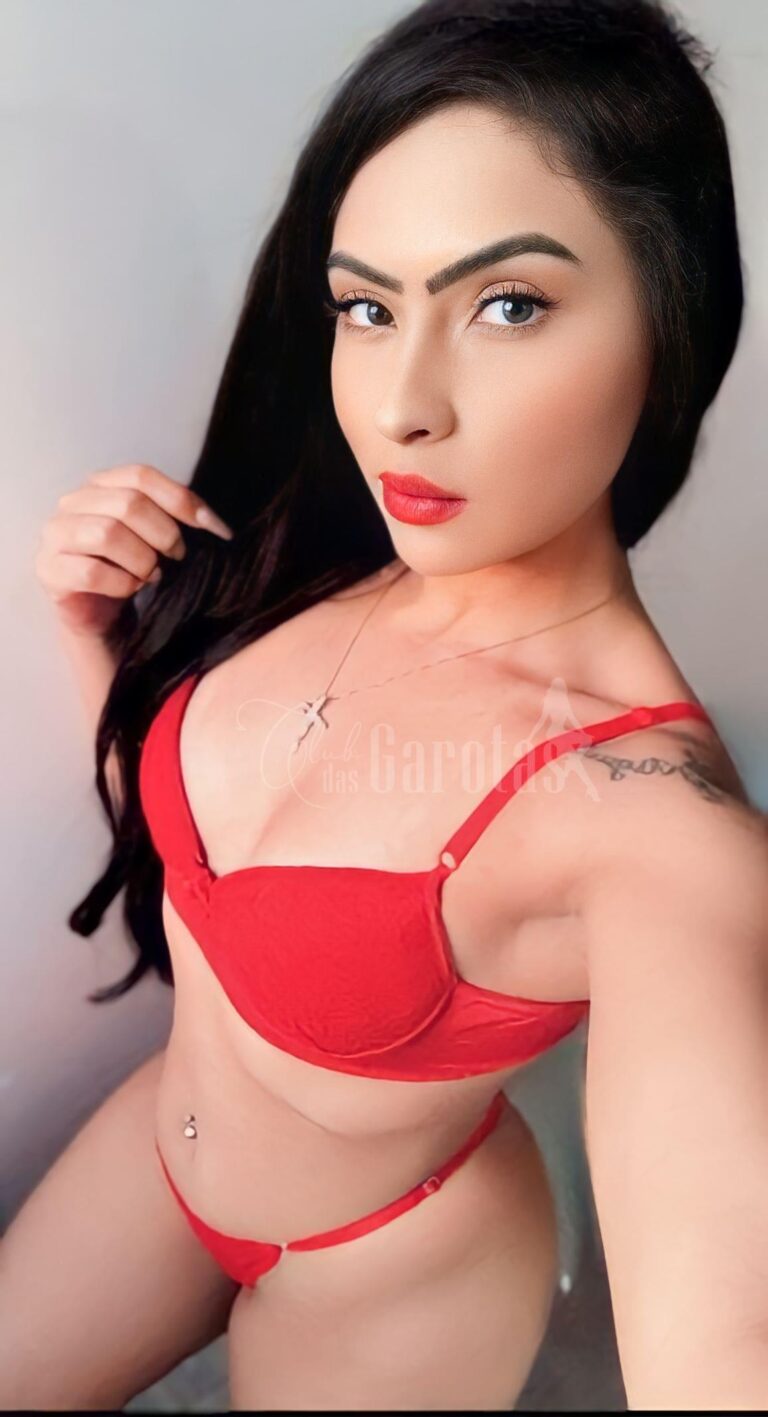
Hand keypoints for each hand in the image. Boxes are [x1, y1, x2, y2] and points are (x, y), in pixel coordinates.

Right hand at [34, 462, 232, 637]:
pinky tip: (130, 589)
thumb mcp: (156, 536)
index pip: (142, 476)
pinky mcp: (49, 570)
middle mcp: (73, 502)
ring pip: (107, 534)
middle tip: (175, 557)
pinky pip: (91, 573)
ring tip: (150, 575)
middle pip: (128, 503)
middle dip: (164, 534)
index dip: (182, 501)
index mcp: (100, 485)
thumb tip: (216, 526)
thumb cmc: (130, 567)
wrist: (100, 613)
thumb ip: (179, 518)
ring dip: (141, 560)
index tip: (214, 529)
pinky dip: (122, 584)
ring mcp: (56, 534)